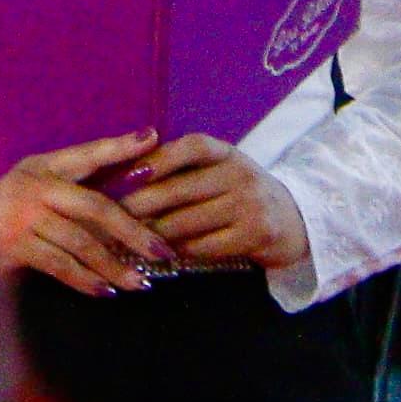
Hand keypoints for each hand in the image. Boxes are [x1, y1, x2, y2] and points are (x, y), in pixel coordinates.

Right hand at [0, 132, 171, 295]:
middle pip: (94, 207)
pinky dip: (84, 280)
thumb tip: (137, 158)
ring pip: (79, 242)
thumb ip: (80, 177)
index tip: (151, 138)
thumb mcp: (38, 179)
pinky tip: (105, 291)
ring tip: (140, 282)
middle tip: (162, 252)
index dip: (118, 147)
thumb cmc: (11, 204)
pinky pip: (57, 265)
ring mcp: (21, 218)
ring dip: (113, 265)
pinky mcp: (11, 246)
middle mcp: (33, 188)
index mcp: (43, 167)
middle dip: (133, 231)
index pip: (86, 155)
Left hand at [122, 133, 311, 273]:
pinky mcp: (256, 234)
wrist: (293, 221)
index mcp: (227, 153)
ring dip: (151, 233)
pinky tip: (161, 254)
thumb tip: (118, 175)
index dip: (159, 159)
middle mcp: (241, 174)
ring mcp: (251, 204)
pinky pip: (204, 246)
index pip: (192, 147)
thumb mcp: (216, 172)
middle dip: (138, 205)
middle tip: (107, 217)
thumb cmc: (236, 194)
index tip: (127, 175)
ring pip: (186, 222)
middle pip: (179, 189)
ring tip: (123, 239)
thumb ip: (179, 169)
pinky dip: (178, 251)